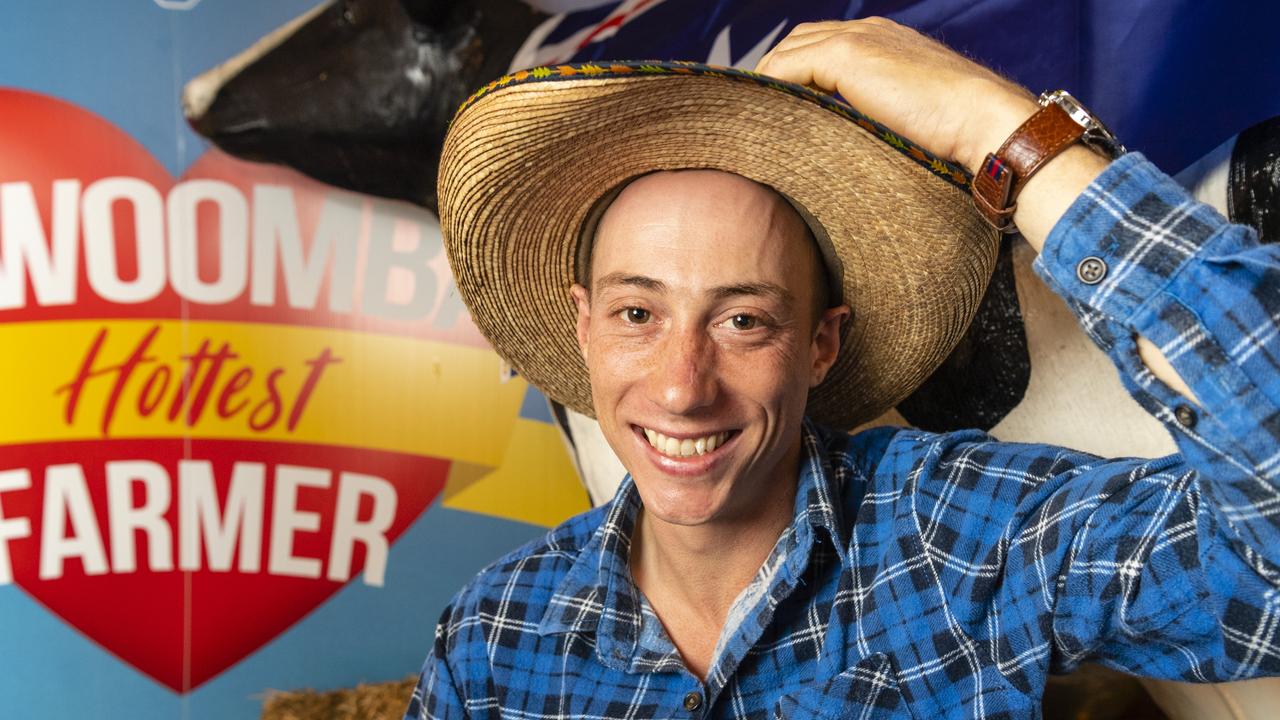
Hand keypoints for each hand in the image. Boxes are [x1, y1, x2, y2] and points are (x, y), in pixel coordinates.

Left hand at [755, 18, 1037, 174]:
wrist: (983, 119)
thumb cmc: (958, 131)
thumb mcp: (910, 113)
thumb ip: (880, 112)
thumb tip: (849, 142)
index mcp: (884, 39)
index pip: (822, 44)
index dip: (796, 72)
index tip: (777, 107)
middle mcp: (868, 30)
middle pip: (798, 41)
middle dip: (774, 73)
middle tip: (755, 113)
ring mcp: (857, 39)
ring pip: (788, 52)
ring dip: (768, 82)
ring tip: (753, 118)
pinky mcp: (846, 56)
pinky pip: (787, 67)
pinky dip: (770, 87)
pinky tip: (763, 116)